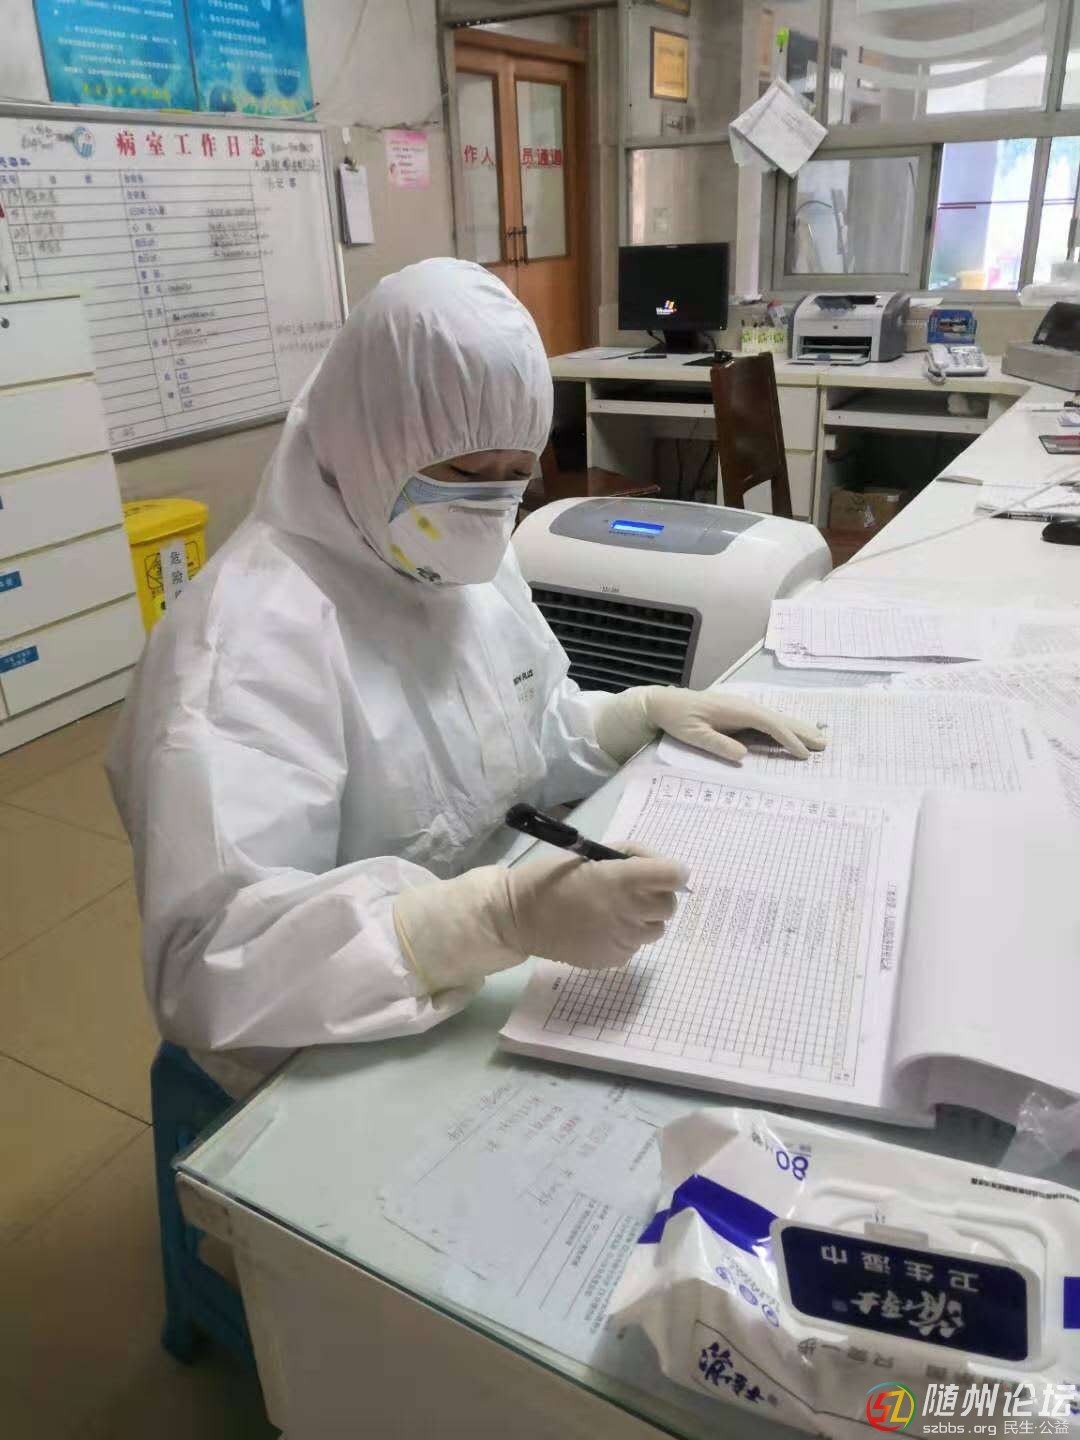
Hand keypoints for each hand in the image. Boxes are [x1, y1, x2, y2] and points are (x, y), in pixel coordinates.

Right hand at [505, 845, 687, 969]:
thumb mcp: (589, 854)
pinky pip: (634, 946)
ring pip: (656, 929)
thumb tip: (653, 867)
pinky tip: (601, 928)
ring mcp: (622, 940)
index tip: (659, 870)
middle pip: (670, 905)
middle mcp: (628, 912)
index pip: (674, 875)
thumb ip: (626, 860)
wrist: (519, 917)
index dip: (671, 870)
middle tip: (634, 890)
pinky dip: (626, 936)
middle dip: (658, 894)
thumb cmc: (551, 878)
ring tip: (616, 911)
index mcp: (621, 880)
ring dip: (644, 918)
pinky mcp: (613, 960)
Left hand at [594, 684, 826, 764]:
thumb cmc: (677, 718)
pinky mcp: (740, 714)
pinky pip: (767, 722)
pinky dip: (784, 729)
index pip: (768, 723)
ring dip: (798, 729)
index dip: (787, 738)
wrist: (664, 703)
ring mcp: (743, 708)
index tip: (802, 753)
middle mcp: (743, 706)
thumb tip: (743, 755)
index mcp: (735, 709)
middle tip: (825, 745)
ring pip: (776, 719)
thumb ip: (716, 744)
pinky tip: (794, 735)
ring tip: (819, 739)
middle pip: (779, 718)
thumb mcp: (692, 734)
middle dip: (802, 731)